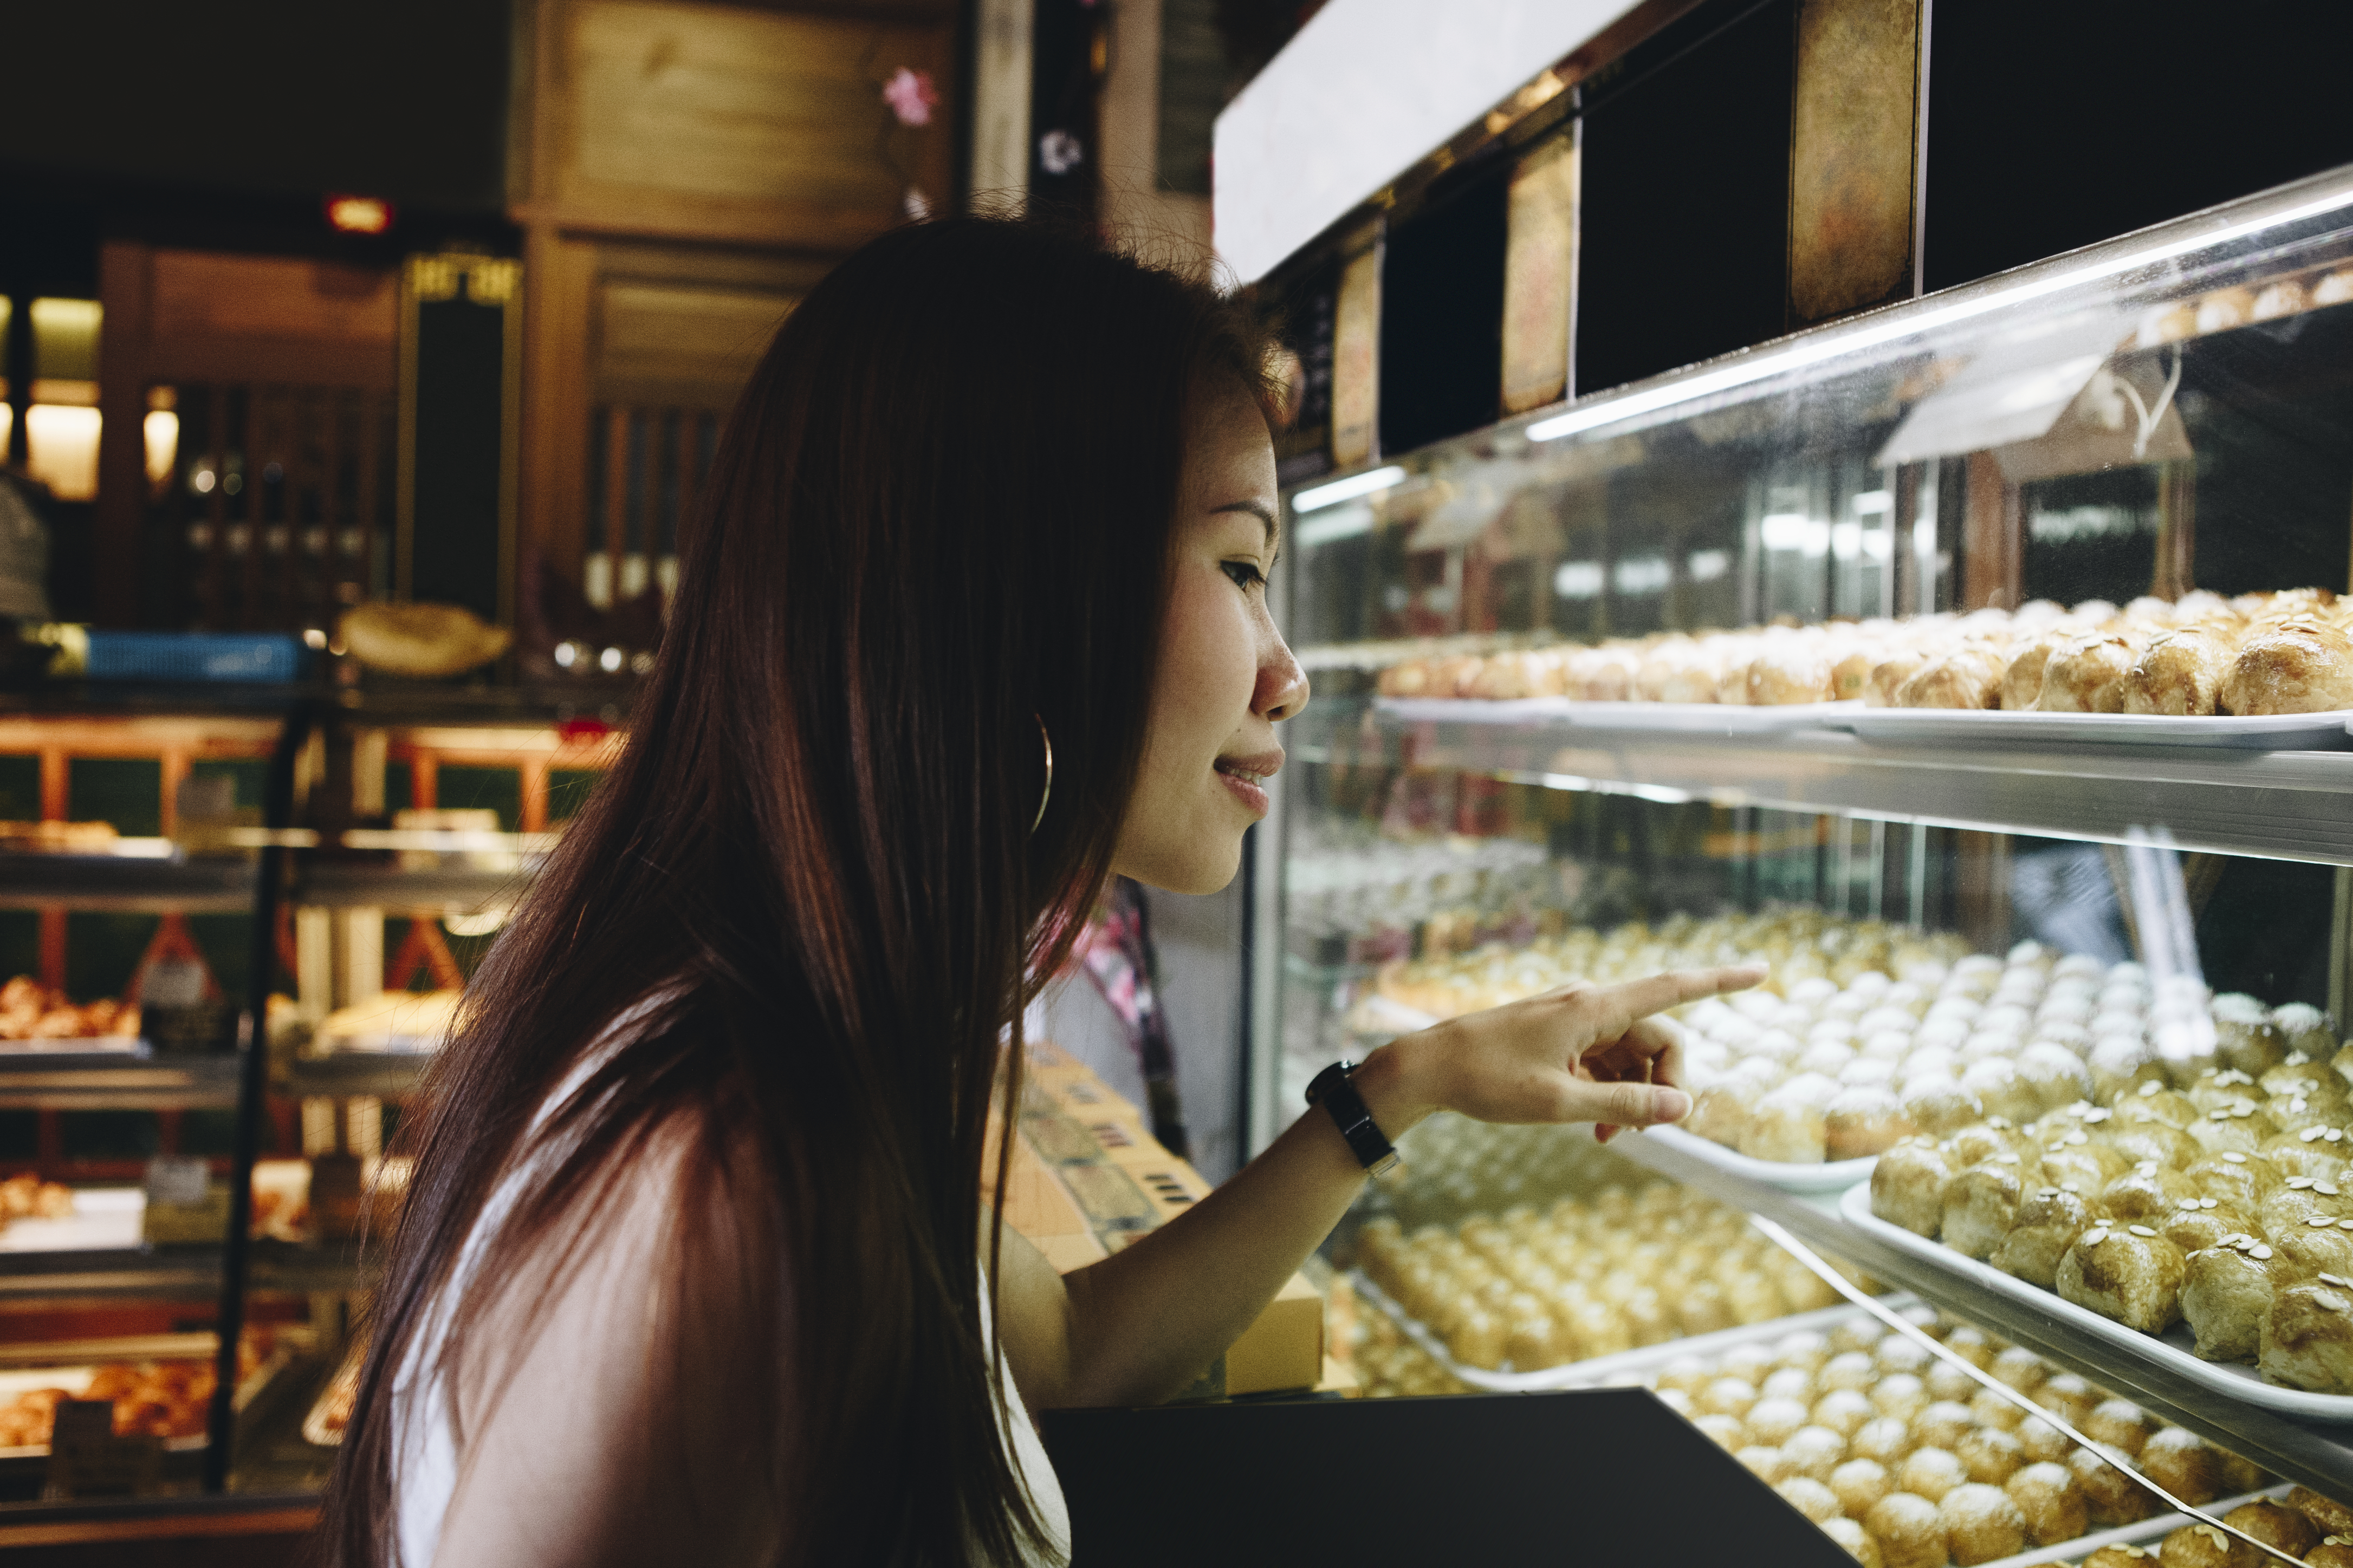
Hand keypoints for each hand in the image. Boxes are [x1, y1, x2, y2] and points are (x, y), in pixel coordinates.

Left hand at [1357, 964, 1766, 1144]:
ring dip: (1636, 1096)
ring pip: (1632, 1055)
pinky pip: (1606, 1061)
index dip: (1719, 980)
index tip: (1762, 971)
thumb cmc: (1487, 1081)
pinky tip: (1601, 1130)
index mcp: (1592, 1007)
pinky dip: (1612, 1092)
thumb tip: (1684, 1108)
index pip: (1671, 988)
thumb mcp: (1560, 1102)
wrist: (1428, 1069)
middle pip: (1658, 1038)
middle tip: (1648, 1132)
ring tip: (1615, 1139)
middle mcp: (1588, 1006)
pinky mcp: (1560, 1038)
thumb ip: (1624, 1105)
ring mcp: (1574, 1021)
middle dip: (1666, 1085)